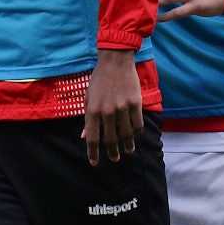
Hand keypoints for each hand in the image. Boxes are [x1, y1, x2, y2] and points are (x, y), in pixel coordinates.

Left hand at [82, 49, 143, 165]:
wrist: (115, 61)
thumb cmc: (99, 80)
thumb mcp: (89, 97)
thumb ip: (88, 118)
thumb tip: (85, 136)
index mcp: (92, 110)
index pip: (92, 138)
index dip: (93, 153)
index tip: (94, 163)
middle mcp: (107, 111)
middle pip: (110, 140)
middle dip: (112, 152)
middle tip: (114, 158)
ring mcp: (122, 108)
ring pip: (126, 135)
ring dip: (127, 146)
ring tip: (128, 150)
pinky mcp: (135, 104)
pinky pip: (138, 125)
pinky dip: (136, 132)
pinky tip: (135, 134)